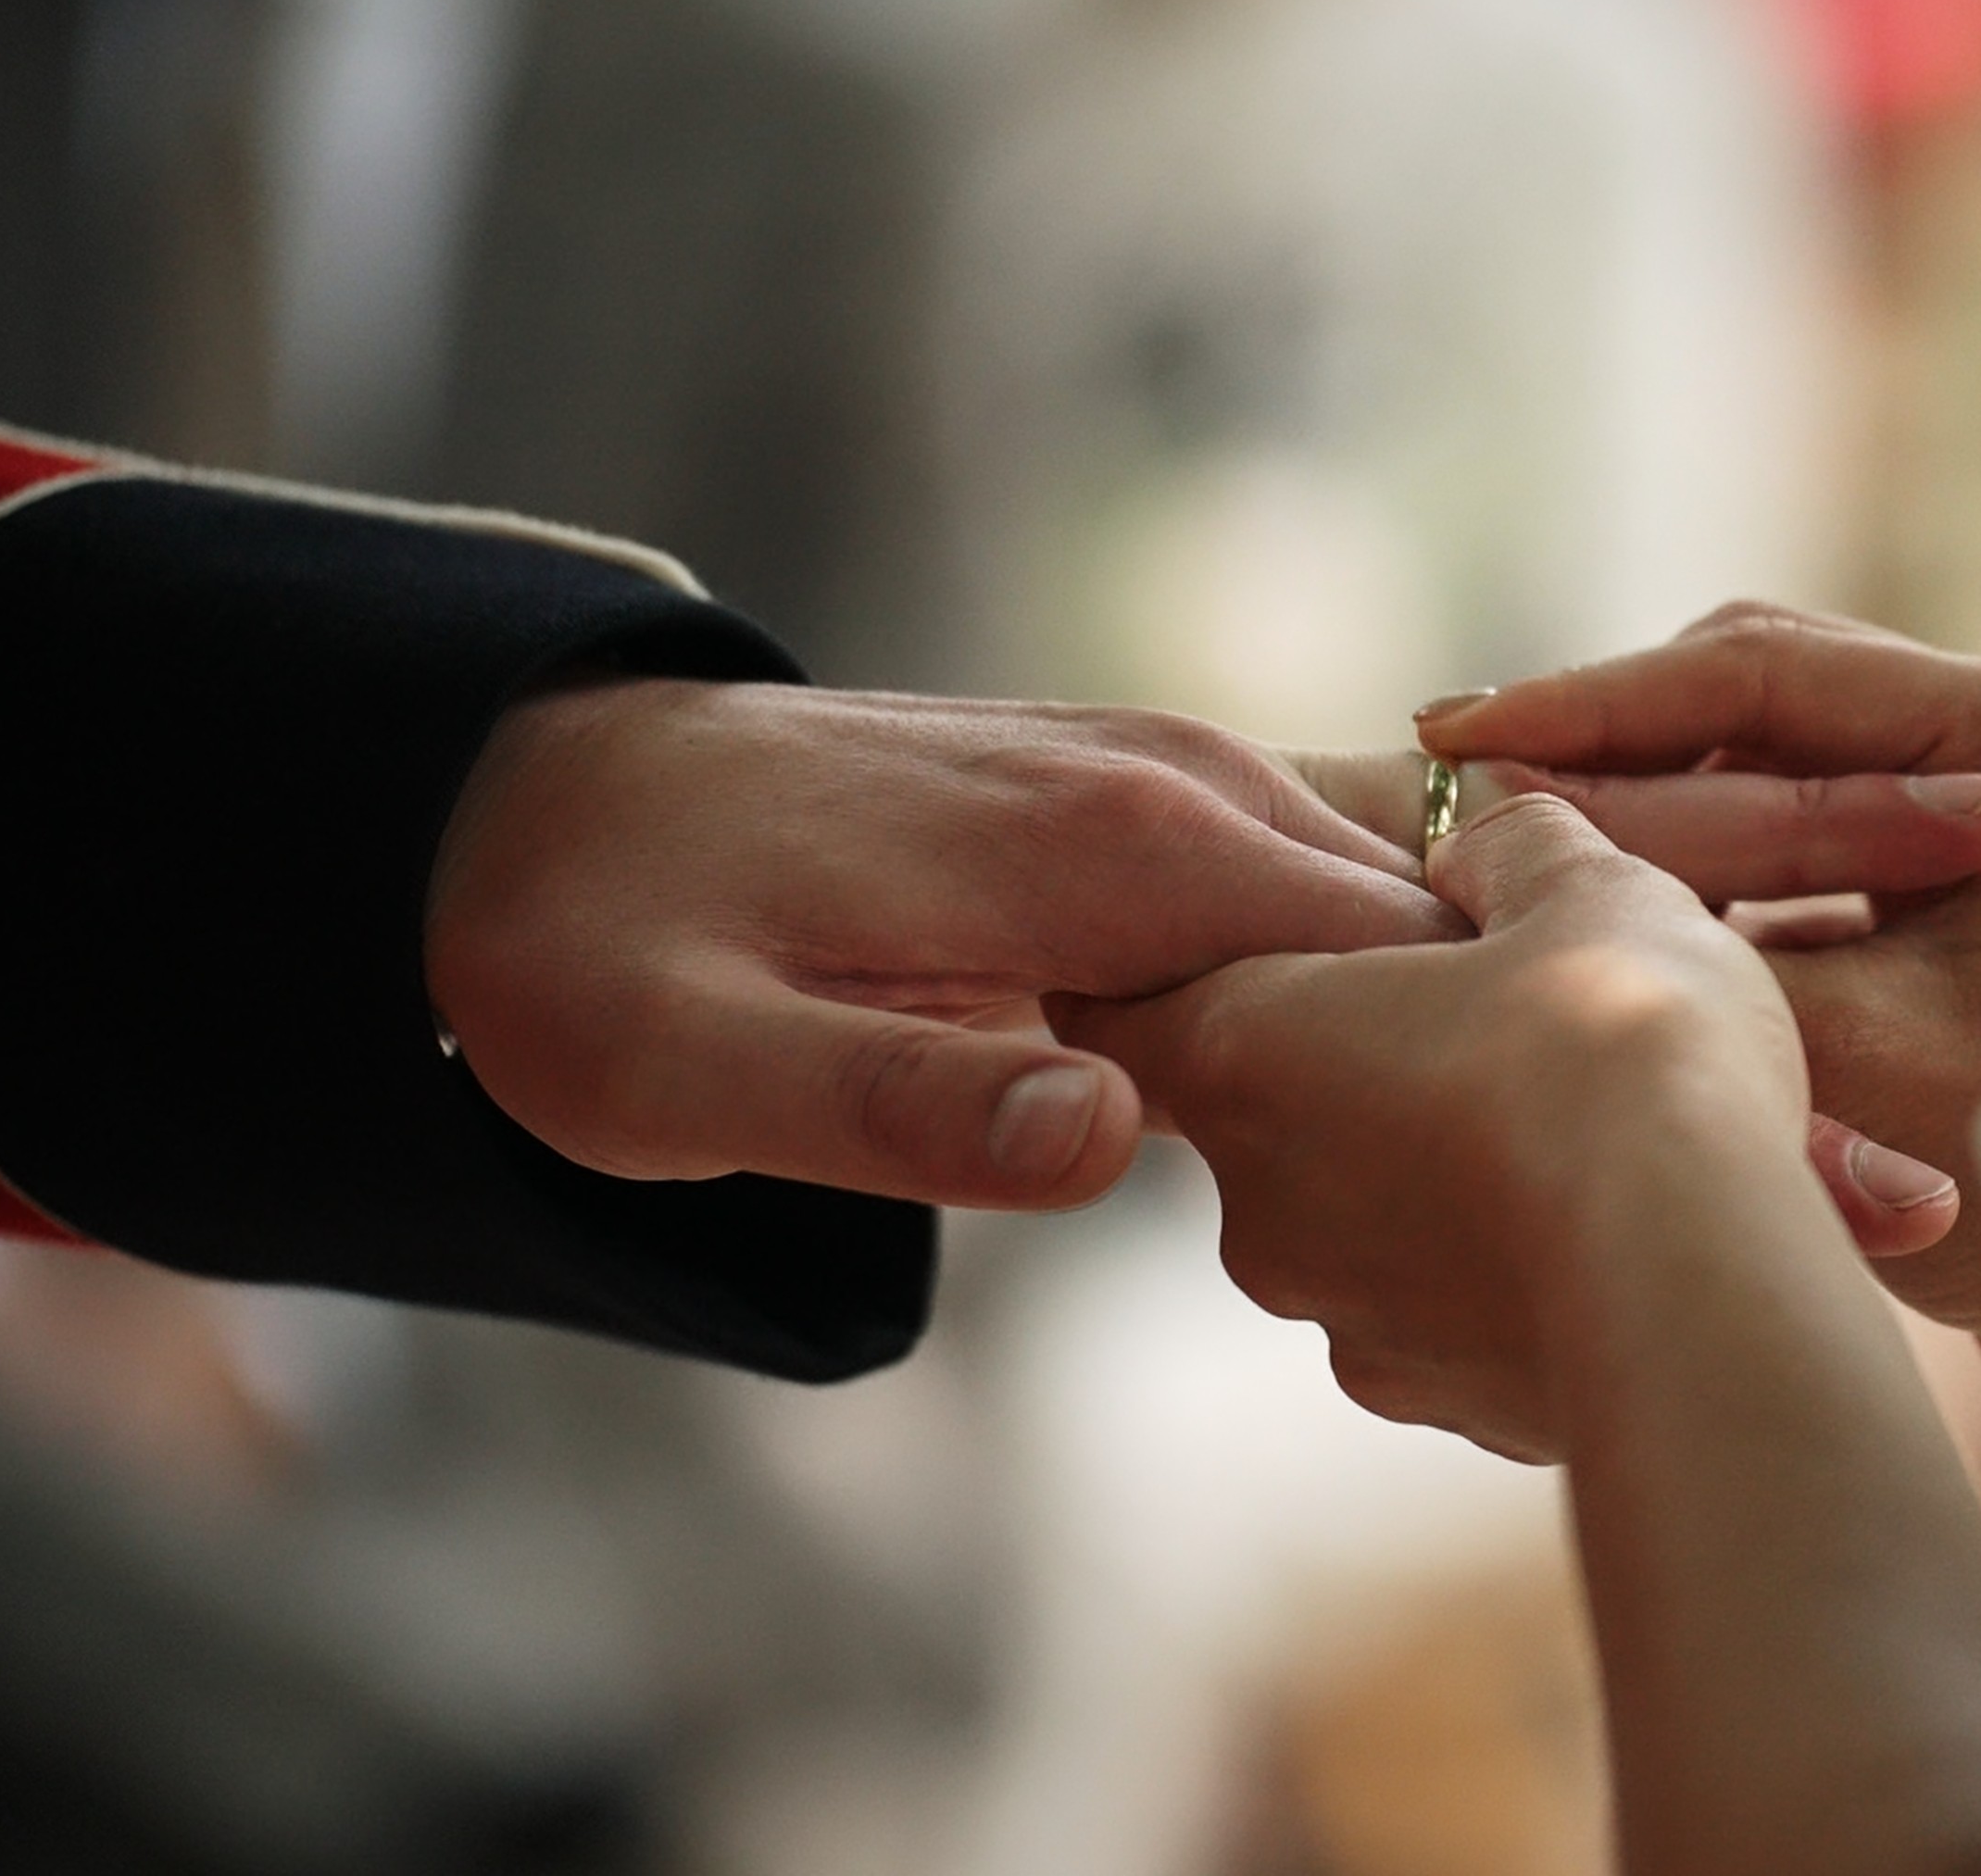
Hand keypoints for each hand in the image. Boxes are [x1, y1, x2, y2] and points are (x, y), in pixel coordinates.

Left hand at [425, 679, 1463, 1210]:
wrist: (522, 796)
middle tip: (1419, 1214)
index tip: (1448, 1199)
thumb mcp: (694, 1073)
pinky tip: (1308, 1081)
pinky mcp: (1145, 783)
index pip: (1404, 951)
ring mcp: (1168, 765)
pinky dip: (1340, 973)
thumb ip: (905, 1112)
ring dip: (1406, 1019)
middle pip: (1424, 926)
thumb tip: (1110, 1141)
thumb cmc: (598, 954)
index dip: (1453, 1072)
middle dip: (1458, 1052)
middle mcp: (1179, 778)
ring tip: (1375, 1161)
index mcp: (1122, 849)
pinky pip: (1312, 875)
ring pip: (1383, 900)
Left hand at [1050, 795, 1814, 1461]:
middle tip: (1480, 1026)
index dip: (1185, 967)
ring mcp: (1347, 1321)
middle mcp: (1260, 1202)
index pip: (1122, 1009)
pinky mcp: (1445, 1407)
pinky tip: (1608, 1233)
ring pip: (1366, 1226)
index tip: (1270, 946)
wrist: (1710, 1283)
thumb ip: (1508, 850)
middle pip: (1265, 1115)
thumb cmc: (1623, 1054)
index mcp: (1247, 1051)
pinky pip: (1454, 1319)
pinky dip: (1508, 1277)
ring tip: (1571, 1136)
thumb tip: (1472, 852)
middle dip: (1354, 1073)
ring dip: (1439, 1182)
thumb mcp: (1584, 887)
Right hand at [1413, 604, 1980, 1364]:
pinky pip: (1791, 819)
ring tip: (1486, 822)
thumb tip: (1519, 842)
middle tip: (1447, 768)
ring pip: (1761, 752)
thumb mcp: (1846, 1049)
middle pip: (1757, 691)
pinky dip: (1692, 854)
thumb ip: (1695, 937)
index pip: (1765, 673)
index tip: (1454, 733)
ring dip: (1638, 793)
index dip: (1591, 703)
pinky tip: (1578, 885)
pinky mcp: (1953, 855)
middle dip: (1601, 736)